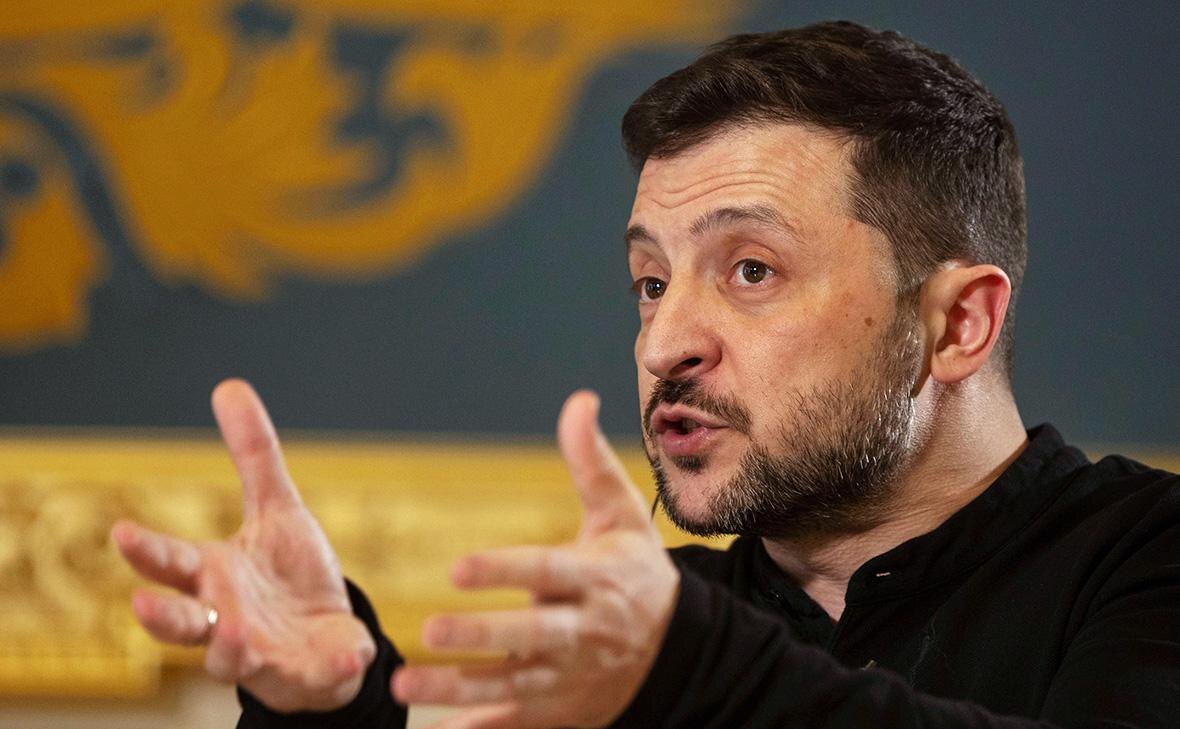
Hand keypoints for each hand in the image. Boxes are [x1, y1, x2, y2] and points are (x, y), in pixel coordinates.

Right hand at [111, 379, 374, 711]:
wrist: (325, 638)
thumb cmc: (287, 576)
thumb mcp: (278, 509)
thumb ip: (254, 456)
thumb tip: (229, 385)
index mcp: (213, 578)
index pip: (172, 564)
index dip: (147, 552)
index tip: (122, 532)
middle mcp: (225, 621)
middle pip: (183, 623)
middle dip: (163, 616)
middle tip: (142, 605)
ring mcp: (260, 655)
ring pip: (233, 662)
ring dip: (232, 650)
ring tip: (236, 635)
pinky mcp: (303, 676)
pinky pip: (314, 675)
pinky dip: (329, 666)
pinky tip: (346, 655)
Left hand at [391, 390, 679, 727]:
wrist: (678, 647)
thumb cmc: (636, 570)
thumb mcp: (621, 515)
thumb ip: (590, 462)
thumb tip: (578, 399)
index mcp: (595, 577)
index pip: (546, 571)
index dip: (504, 570)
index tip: (457, 567)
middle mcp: (584, 629)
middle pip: (531, 635)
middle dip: (483, 636)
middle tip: (431, 629)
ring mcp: (573, 675)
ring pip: (513, 685)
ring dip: (459, 689)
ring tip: (405, 682)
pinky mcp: (563, 709)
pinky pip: (520, 722)